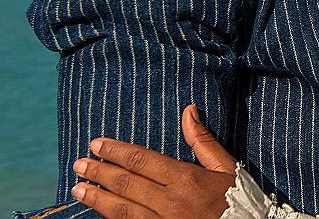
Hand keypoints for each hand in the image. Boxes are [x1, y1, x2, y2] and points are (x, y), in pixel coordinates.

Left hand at [72, 104, 238, 218]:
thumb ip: (203, 141)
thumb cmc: (240, 201)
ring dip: (97, 198)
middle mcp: (170, 202)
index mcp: (185, 179)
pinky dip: (112, 218)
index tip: (96, 144)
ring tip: (78, 189)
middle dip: (99, 172)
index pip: (140, 160)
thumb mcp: (227, 168)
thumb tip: (188, 110)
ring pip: (122, 210)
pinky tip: (99, 212)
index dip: (115, 152)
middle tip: (79, 164)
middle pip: (126, 184)